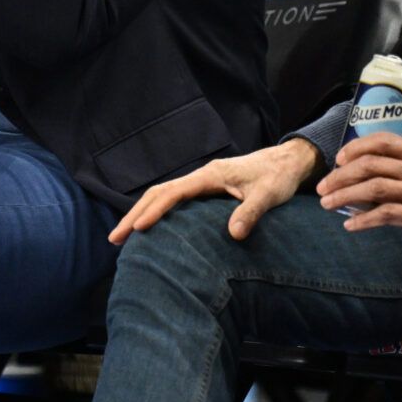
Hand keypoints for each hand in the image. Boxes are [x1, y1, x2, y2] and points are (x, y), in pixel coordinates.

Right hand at [109, 138, 318, 244]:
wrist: (287, 162)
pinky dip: (157, 213)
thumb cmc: (278, 177)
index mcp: (210, 176)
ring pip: (163, 196)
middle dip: (134, 215)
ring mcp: (202, 183)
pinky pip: (174, 200)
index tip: (138, 229)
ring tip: (124, 237)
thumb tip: (233, 235)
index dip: (154, 211)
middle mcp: (201, 177)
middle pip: (158, 193)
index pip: (173, 193)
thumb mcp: (268, 195)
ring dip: (142, 214)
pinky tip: (151, 229)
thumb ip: (250, 212)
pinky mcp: (206, 190)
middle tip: (114, 239)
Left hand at [317, 135, 401, 235]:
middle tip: (323, 186)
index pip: (383, 140)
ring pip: (373, 188)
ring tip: (326, 204)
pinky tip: (350, 225)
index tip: (338, 159)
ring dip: (344, 195)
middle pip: (371, 164)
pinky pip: (385, 215)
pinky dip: (363, 220)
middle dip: (341, 175)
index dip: (356, 147)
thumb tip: (360, 174)